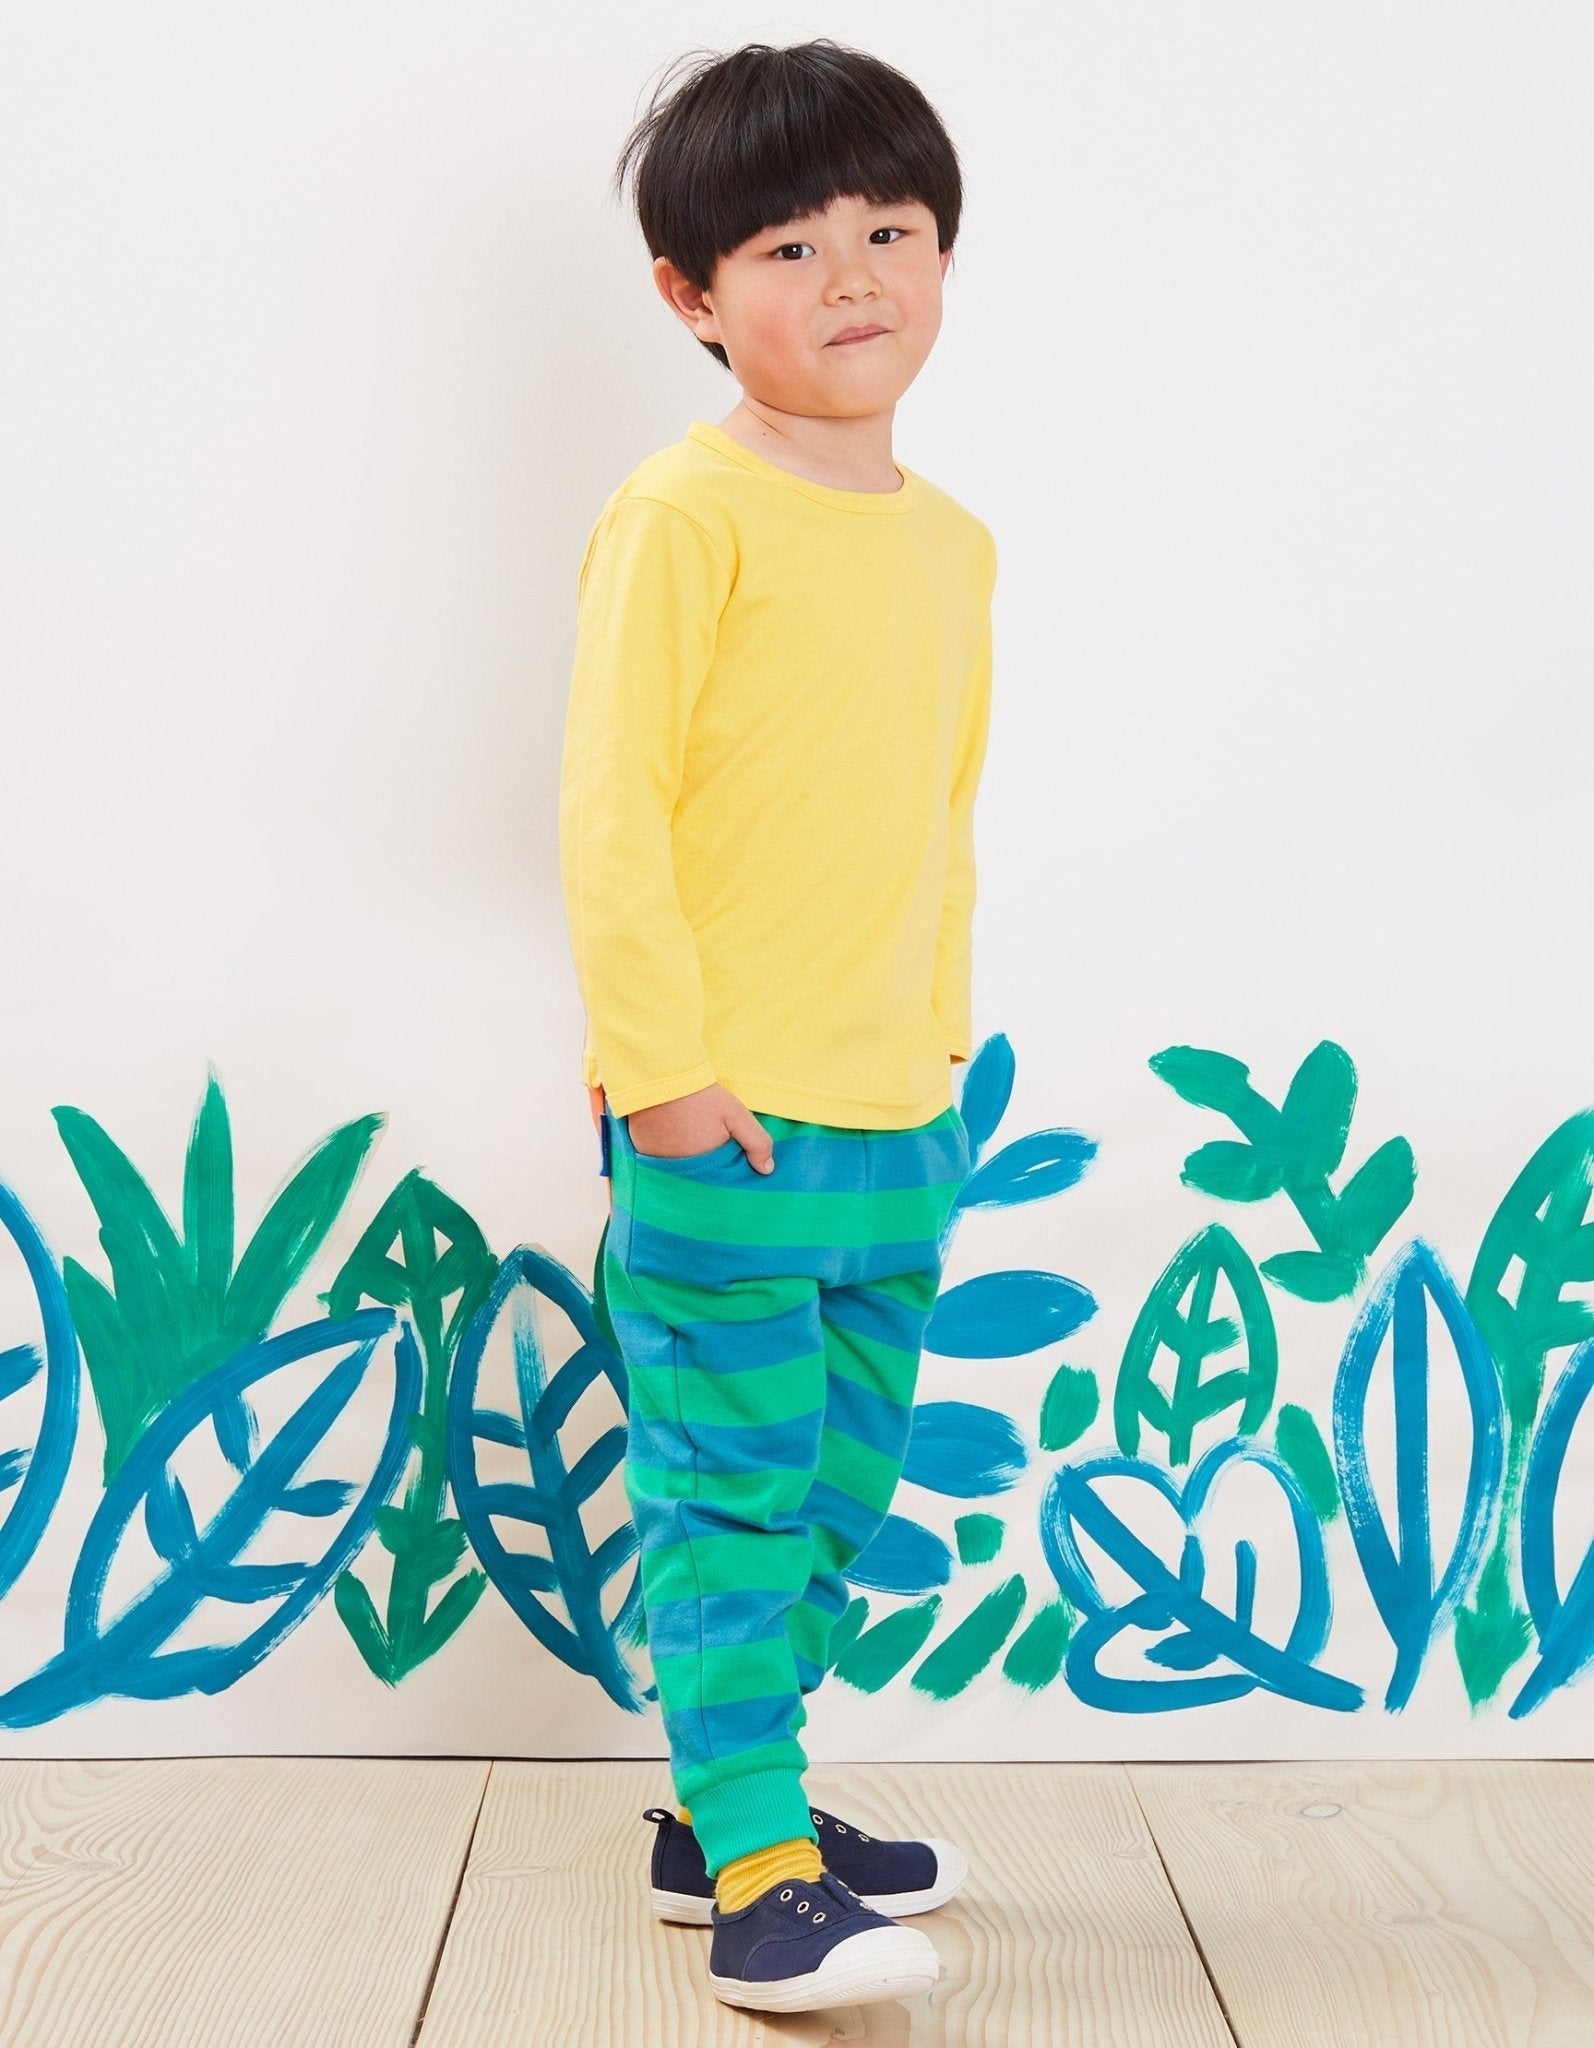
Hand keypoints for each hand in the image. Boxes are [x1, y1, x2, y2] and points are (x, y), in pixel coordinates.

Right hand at [628, 1083, 774, 1173]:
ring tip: (690, 1138)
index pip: (717, 1181)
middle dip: (705, 1165)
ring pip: (677, 1167)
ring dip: (684, 1158)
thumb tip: (766, 1170)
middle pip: (696, 1175)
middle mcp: (676, 1170)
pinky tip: (673, 1134)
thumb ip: (756, 1142)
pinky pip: (658, 1157)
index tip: (727, 1156)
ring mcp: (655, 1161)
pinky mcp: (640, 1149)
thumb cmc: (701, 1097)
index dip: (725, 1170)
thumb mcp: (736, 1115)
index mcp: (702, 1166)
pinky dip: (666, 1150)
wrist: (661, 1076)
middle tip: (708, 1143)